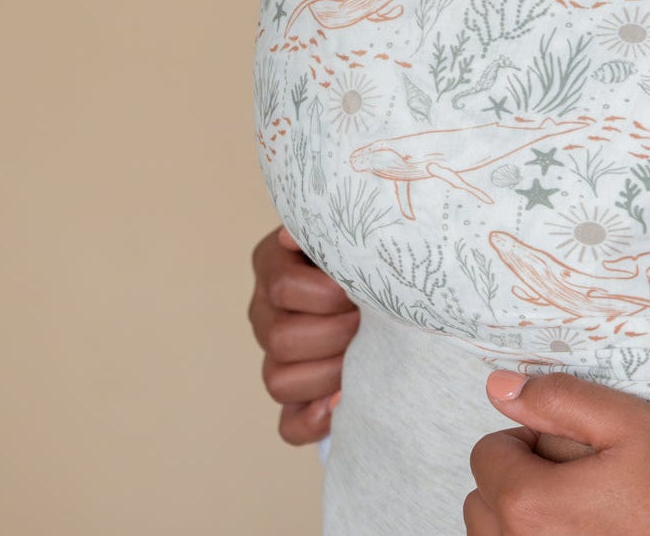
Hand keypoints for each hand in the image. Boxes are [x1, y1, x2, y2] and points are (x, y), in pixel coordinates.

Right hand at [248, 226, 359, 444]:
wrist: (384, 267)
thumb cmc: (367, 241)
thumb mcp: (349, 225)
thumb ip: (326, 228)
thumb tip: (290, 238)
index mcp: (273, 265)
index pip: (284, 288)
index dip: (329, 295)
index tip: (363, 289)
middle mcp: (265, 311)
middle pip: (280, 339)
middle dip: (336, 334)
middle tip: (370, 322)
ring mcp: (275, 355)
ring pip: (278, 381)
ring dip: (329, 373)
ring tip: (365, 355)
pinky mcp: (296, 392)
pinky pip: (288, 425)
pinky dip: (314, 421)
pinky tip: (341, 403)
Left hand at [464, 372, 649, 535]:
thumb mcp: (627, 421)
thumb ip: (558, 398)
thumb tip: (498, 385)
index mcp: (529, 503)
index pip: (487, 454)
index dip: (526, 438)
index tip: (568, 445)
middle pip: (482, 501)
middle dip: (516, 479)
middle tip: (572, 477)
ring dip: (519, 518)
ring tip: (573, 509)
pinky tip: (577, 533)